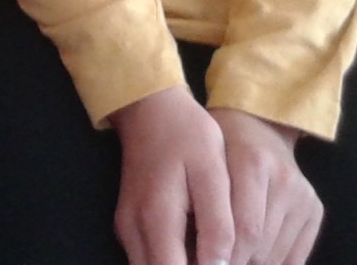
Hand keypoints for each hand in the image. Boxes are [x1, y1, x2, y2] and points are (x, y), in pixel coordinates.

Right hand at [109, 85, 234, 264]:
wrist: (150, 107)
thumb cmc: (187, 135)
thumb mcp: (213, 173)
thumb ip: (217, 225)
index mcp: (157, 218)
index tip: (229, 264)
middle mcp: (134, 231)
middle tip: (224, 258)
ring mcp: (127, 229)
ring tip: (214, 255)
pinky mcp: (129, 225)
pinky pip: (150, 260)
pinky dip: (173, 262)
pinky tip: (198, 251)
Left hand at [210, 110, 319, 264]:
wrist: (259, 124)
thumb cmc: (220, 144)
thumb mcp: (206, 161)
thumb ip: (204, 204)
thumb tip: (198, 252)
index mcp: (253, 162)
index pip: (244, 229)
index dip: (224, 255)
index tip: (208, 261)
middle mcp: (284, 180)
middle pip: (259, 244)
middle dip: (235, 261)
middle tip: (216, 262)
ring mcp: (303, 196)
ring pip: (276, 253)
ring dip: (253, 263)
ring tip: (232, 257)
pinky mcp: (315, 209)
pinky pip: (295, 256)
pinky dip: (273, 264)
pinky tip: (254, 257)